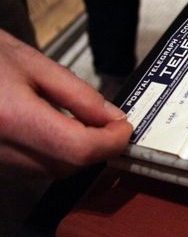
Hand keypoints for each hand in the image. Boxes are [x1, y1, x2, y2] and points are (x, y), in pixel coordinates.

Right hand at [0, 30, 132, 177]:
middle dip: (95, 148)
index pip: (78, 148)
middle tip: (109, 124)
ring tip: (80, 121)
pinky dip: (52, 155)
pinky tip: (52, 129)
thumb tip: (113, 118)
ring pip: (50, 172)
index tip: (125, 129)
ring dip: (74, 154)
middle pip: (66, 166)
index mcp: (12, 118)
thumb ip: (78, 95)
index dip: (110, 142)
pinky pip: (30, 169)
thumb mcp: (34, 64)